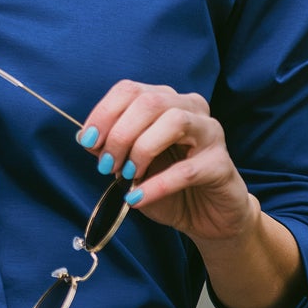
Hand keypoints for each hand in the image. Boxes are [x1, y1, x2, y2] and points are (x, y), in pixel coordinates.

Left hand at [76, 80, 255, 244]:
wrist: (207, 217)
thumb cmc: (169, 185)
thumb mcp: (132, 165)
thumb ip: (112, 148)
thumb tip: (86, 138)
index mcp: (167, 101)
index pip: (130, 90)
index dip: (104, 113)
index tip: (87, 141)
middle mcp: (191, 108)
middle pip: (149, 103)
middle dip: (120, 134)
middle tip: (107, 165)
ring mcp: (210, 133)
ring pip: (174, 121)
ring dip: (141, 149)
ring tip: (128, 175)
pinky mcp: (221, 164)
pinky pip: (186, 169)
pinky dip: (157, 184)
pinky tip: (137, 198)